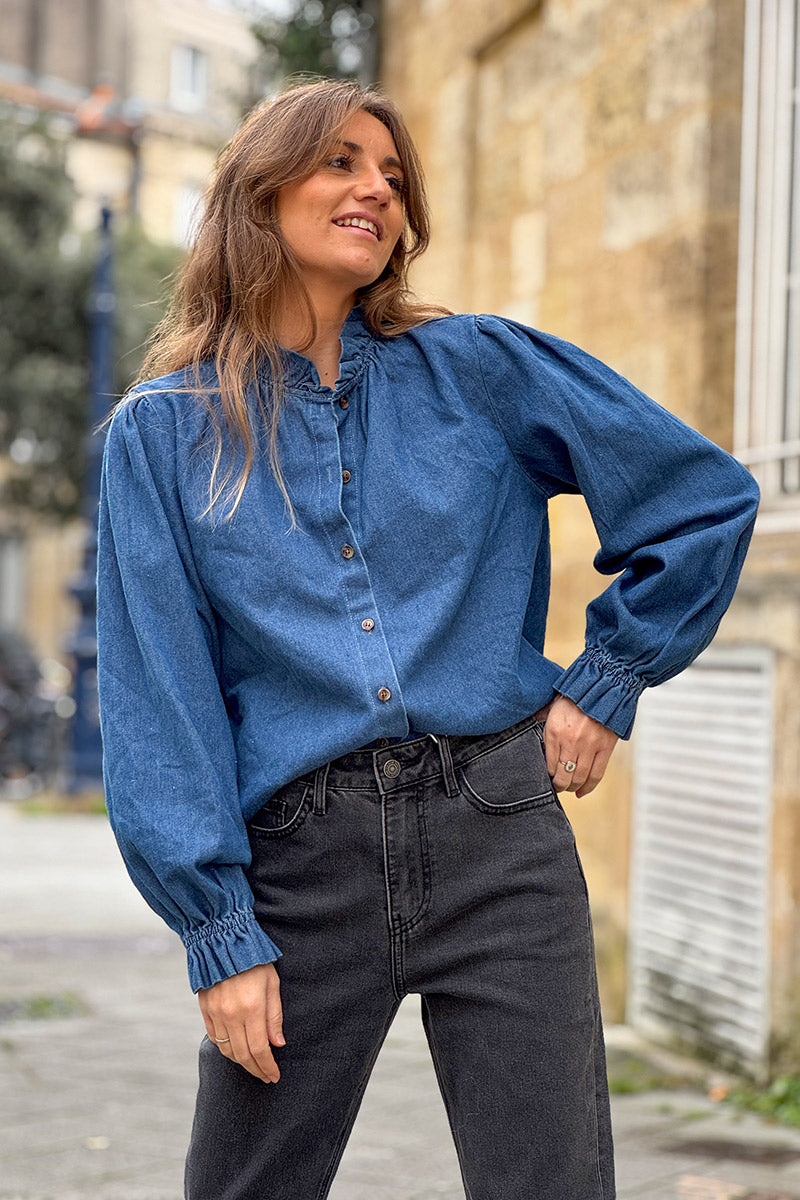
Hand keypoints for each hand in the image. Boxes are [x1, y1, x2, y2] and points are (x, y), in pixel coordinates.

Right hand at [197, 962, 284, 1082]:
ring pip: (227, 1049)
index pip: (259, 1049)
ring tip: (252, 1065)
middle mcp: (231, 1014)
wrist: (224, 939)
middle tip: (265, 1076)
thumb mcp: (272, 983)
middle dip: (255, 1069)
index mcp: (251, 1008)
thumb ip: (274, 1015)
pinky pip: (215, 1037)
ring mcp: (216, 1013)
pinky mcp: (205, 1008)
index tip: (274, 1076)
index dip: (267, 1067)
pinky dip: (225, 1047)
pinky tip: (235, 1049)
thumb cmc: (255, 959)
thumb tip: (278, 1044)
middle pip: (242, 1055)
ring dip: (240, 1062)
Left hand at [540, 696, 617, 797]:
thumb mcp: (552, 705)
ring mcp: (589, 746)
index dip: (547, 775)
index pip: (548, 764)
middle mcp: (571, 741)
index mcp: (554, 730)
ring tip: (569, 787)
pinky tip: (582, 792)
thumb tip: (529, 724)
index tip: (547, 776)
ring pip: (579, 778)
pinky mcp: (606, 748)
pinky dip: (589, 787)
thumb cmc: (575, 695)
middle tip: (557, 786)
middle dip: (558, 785)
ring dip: (572, 787)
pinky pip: (597, 775)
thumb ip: (542, 718)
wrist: (604, 686)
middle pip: (563, 775)